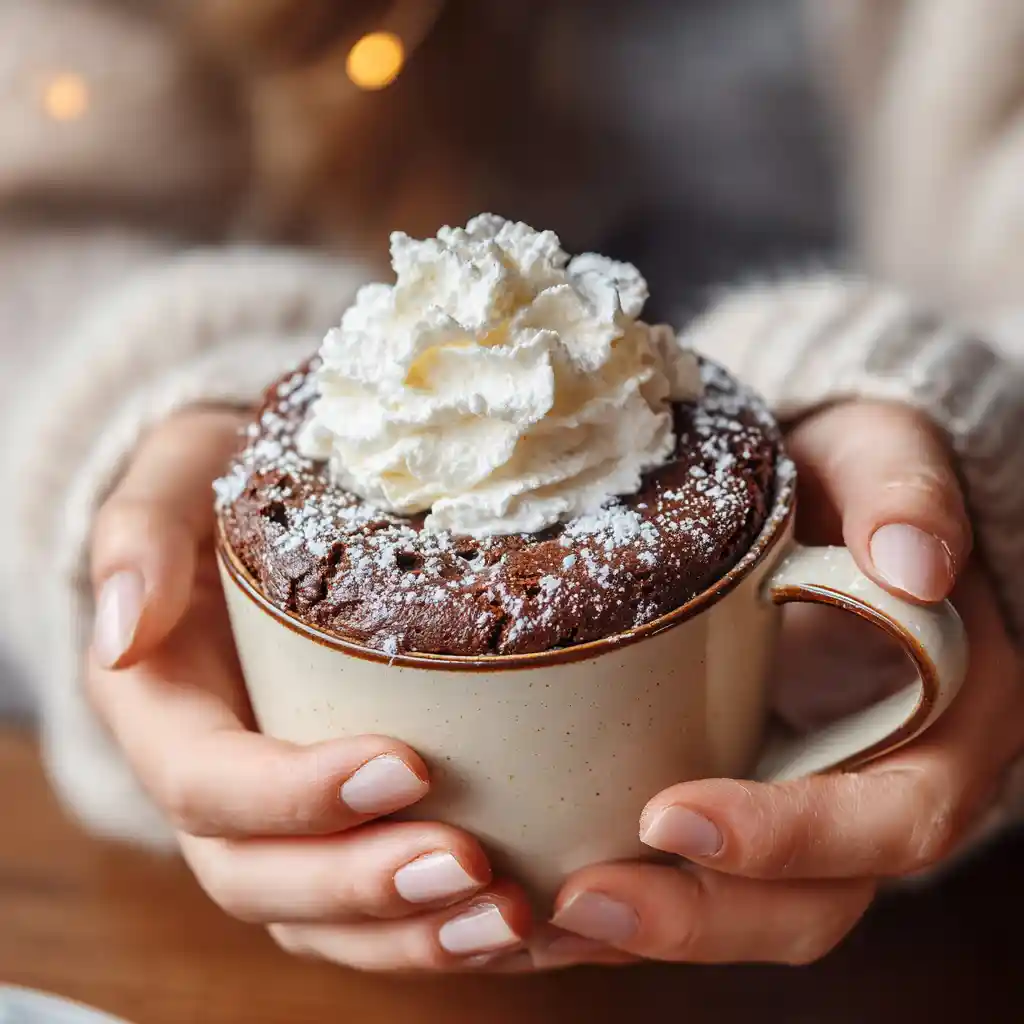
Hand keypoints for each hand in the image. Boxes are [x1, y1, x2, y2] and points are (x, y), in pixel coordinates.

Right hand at [85, 410, 533, 970]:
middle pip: (264, 878)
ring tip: (510, 917)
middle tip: (471, 865)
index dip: (296, 796)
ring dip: (411, 934)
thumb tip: (122, 631)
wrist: (273, 505)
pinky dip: (442, 929)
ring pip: (322, 920)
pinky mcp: (341, 822)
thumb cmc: (225, 484)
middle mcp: (215, 786)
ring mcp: (278, 817)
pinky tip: (524, 924)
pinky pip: (375, 908)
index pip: (210, 785)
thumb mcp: (178, 474)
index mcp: (165, 712)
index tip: (407, 764)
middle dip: (363, 888)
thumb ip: (139, 538)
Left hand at [550, 401, 1023, 964]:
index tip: (673, 815)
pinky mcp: (749, 799)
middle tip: (582, 900)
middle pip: (814, 902)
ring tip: (540, 917)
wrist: (813, 495)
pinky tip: (538, 904)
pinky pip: (696, 882)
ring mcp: (814, 805)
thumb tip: (914, 562)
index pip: (891, 817)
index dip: (792, 837)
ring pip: (747, 913)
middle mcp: (888, 784)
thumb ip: (906, 492)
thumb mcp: (882, 455)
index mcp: (953, 718)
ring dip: (650, 927)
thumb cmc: (851, 476)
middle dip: (698, 915)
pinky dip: (629, 902)